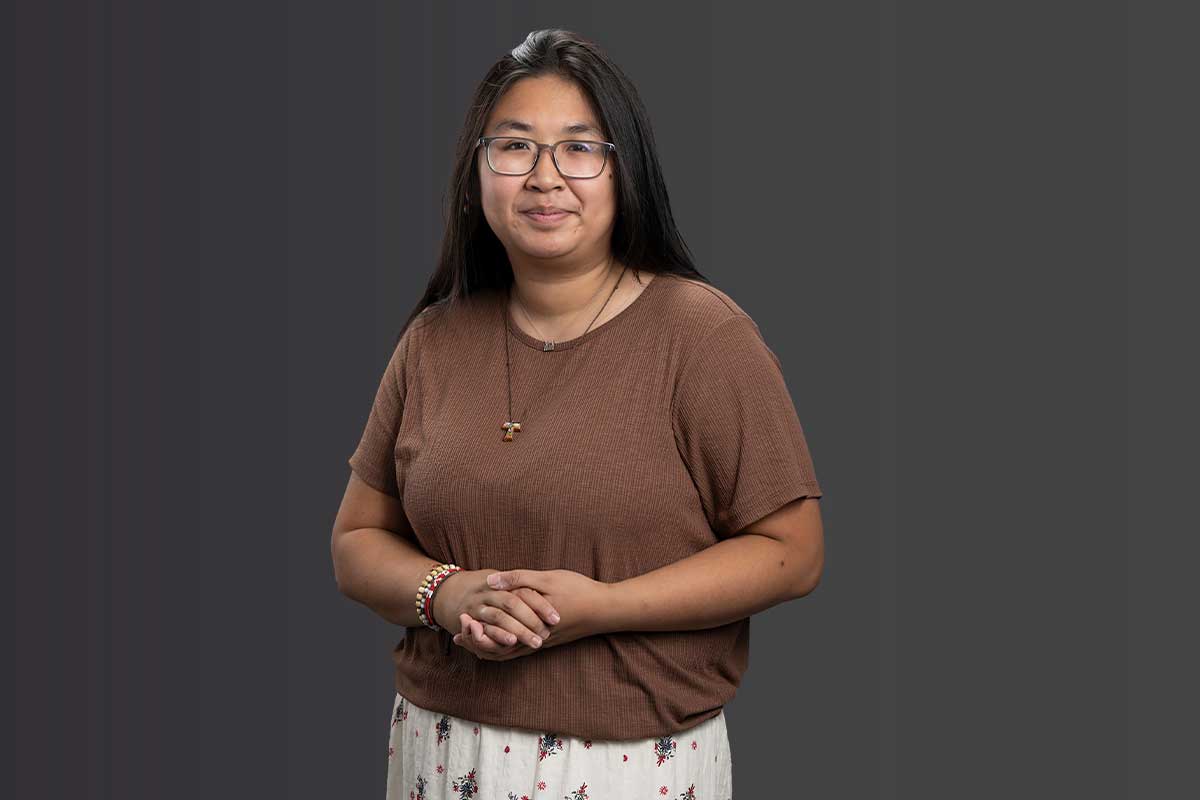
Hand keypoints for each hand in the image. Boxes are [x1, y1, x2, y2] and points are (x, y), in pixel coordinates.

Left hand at [453, 569, 610, 658]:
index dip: (475, 628)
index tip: (459, 622)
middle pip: (497, 649)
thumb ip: (517, 579)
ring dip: (487, 648)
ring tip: (470, 641)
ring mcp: (540, 643)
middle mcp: (532, 639)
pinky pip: (519, 652)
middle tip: (459, 636)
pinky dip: (503, 648)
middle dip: (476, 643)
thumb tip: (489, 580)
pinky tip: (497, 641)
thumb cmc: (577, 590)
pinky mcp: (546, 642)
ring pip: (507, 653)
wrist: (604, 609)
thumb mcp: (547, 578)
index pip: (495, 632)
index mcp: (528, 623)